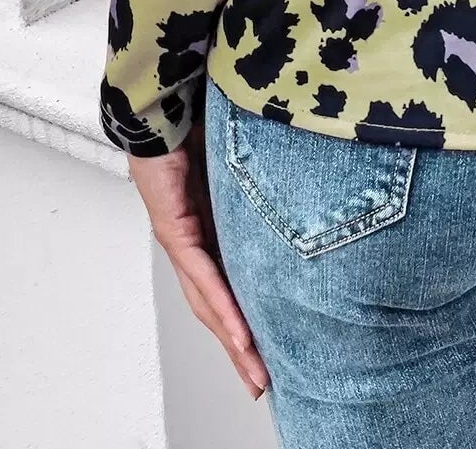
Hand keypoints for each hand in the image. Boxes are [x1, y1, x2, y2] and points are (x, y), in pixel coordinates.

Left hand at [127, 116, 270, 400]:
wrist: (163, 95)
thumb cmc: (201, 114)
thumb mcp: (248, 157)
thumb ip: (271, 174)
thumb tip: (313, 178)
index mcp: (210, 223)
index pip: (229, 282)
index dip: (247, 318)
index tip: (268, 350)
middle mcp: (193, 237)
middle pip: (216, 305)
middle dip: (241, 347)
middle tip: (263, 380)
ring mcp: (181, 235)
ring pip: (209, 300)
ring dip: (234, 340)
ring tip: (257, 370)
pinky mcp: (174, 226)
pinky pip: (202, 273)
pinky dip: (223, 306)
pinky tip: (240, 333)